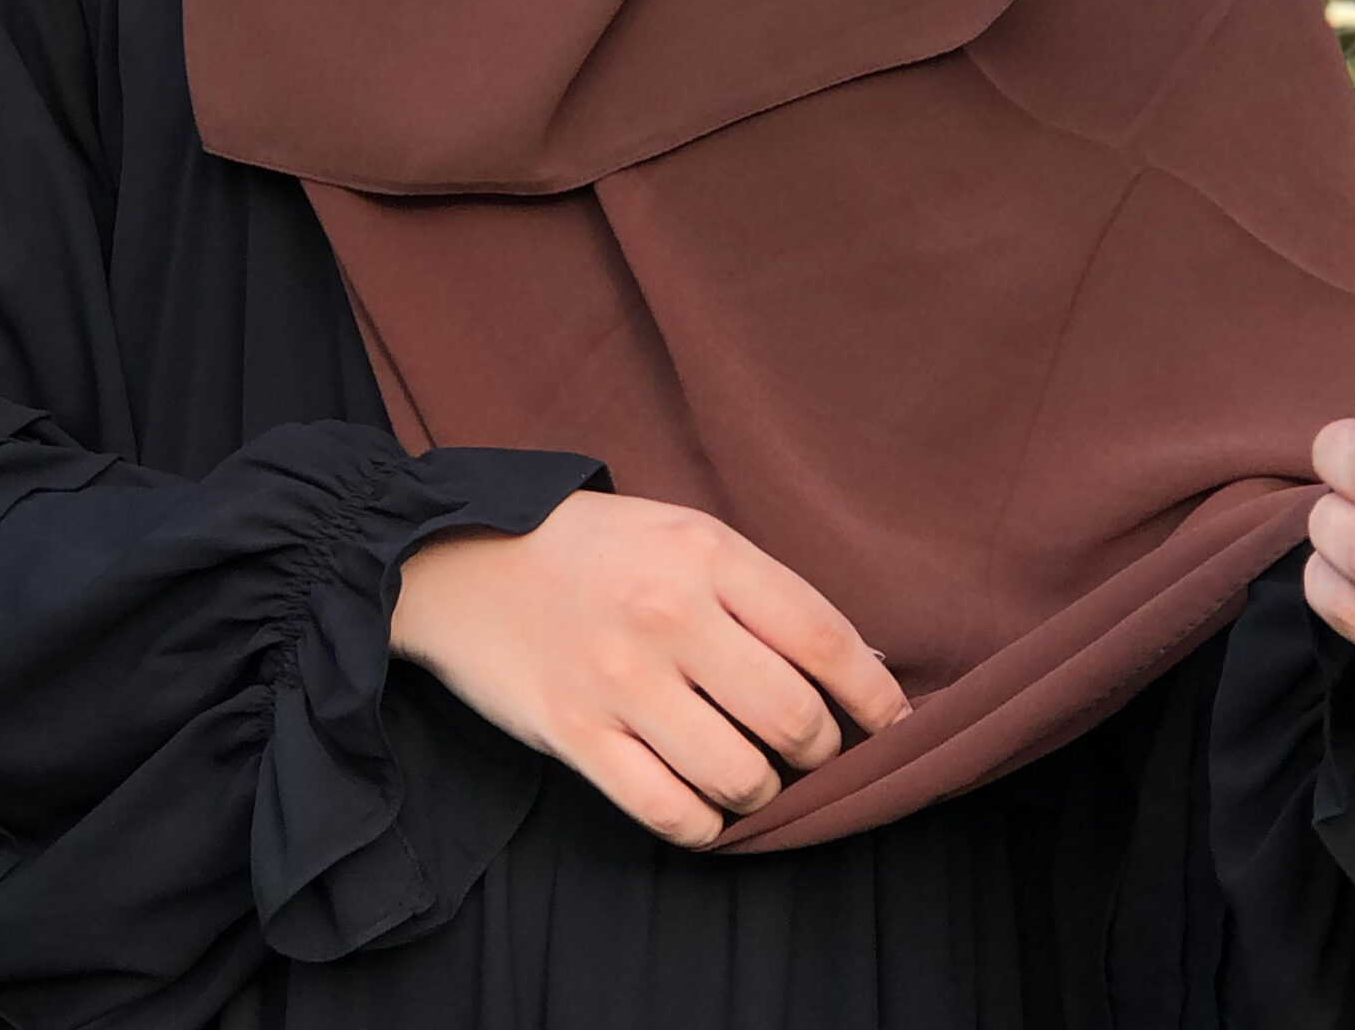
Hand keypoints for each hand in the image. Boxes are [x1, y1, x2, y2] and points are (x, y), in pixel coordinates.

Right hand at [390, 489, 910, 846]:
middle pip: (792, 719)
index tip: (895, 722)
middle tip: (811, 750)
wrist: (459, 559)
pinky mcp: (576, 736)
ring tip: (753, 774)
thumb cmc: (586, 546)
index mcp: (704, 552)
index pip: (823, 638)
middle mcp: (667, 615)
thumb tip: (855, 661)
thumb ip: (760, 590)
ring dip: (763, 791)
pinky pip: (670, 813)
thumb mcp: (679, 531)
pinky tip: (705, 804)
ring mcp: (619, 681)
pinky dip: (706, 824)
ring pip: (739, 777)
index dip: (874, 694)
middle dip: (821, 751)